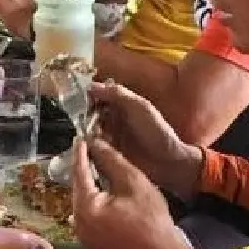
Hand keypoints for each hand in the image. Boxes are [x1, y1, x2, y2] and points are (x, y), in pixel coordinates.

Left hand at [72, 139, 198, 248]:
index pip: (79, 172)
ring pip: (83, 201)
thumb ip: (111, 161)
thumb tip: (95, 144)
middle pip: (78, 188)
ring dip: (90, 184)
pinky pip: (88, 214)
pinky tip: (104, 191)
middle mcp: (77, 222)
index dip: (81, 152)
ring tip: (98, 166)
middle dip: (85, 168)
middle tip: (91, 149)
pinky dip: (95, 200)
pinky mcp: (92, 241)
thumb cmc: (151, 219)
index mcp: (85, 207)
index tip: (81, 137)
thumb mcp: (133, 182)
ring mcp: (83, 234)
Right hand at [89, 80, 202, 195]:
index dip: (90, 96)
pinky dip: (90, 144)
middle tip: (84, 119)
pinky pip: (93, 146)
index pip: (100, 95)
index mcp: (123, 104)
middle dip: (86, 114)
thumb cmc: (157, 131)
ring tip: (90, 133)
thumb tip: (92, 86)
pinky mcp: (109, 152)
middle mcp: (115, 118)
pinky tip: (91, 145)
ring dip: (88, 130)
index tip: (82, 99)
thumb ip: (118, 94)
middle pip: (92, 112)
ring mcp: (111, 136)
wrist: (167, 162)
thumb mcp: (139, 106)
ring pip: (91, 129)